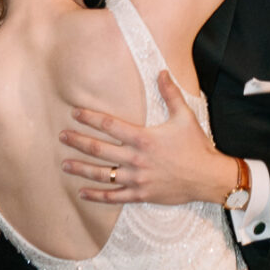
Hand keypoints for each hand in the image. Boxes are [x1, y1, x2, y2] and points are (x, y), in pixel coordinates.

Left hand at [62, 71, 236, 206]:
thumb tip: (162, 72)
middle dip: (78, 142)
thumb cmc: (196, 146)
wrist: (208, 177)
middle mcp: (136, 159)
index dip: (90, 118)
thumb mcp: (184, 116)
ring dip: (81, 169)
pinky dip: (97, 196)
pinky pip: (114, 197)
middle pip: (99, 150)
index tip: (75, 113)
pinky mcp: (141, 194)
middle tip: (61, 137)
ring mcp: (136, 179)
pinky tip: (82, 193)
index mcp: (143, 138)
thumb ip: (170, 94)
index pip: (110, 126)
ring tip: (65, 165)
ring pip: (102, 175)